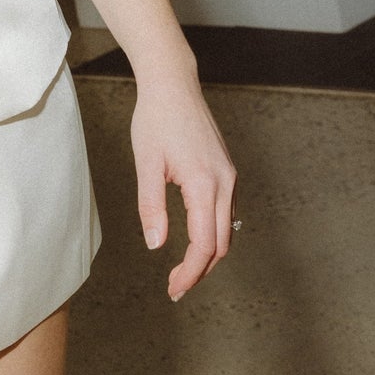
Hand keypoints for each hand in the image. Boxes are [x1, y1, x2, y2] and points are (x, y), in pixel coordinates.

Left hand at [130, 71, 236, 300]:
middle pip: (221, 244)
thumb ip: (151, 207)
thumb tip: (157, 244)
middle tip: (175, 286)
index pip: (204, 244)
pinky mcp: (226, 171)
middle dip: (200, 270)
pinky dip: (212, 234)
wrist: (174, 85)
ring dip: (208, 254)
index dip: (191, 272)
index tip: (174, 288)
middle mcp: (224, 182)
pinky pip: (225, 212)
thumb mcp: (146, 164)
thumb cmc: (156, 119)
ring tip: (183, 269)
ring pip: (226, 230)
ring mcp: (229, 176)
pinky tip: (194, 239)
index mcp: (204, 183)